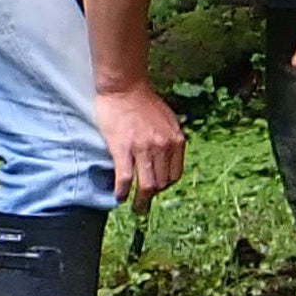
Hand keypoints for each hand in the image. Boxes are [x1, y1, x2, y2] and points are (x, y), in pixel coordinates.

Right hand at [93, 81, 184, 204]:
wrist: (124, 87)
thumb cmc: (143, 101)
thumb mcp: (168, 119)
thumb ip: (170, 138)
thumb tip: (169, 155)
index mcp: (176, 140)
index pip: (175, 174)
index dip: (166, 186)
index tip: (157, 189)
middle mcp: (163, 147)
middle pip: (162, 182)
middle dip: (153, 198)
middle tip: (144, 206)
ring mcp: (143, 149)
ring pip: (147, 184)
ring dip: (141, 201)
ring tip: (135, 208)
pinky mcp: (122, 148)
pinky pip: (126, 177)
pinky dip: (123, 191)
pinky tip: (119, 197)